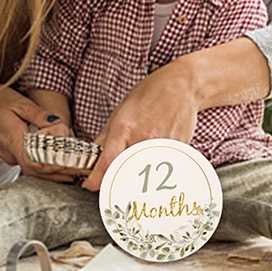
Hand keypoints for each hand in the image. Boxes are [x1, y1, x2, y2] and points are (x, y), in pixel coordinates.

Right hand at [0, 87, 74, 181]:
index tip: (76, 168)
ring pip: (37, 170)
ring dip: (56, 171)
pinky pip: (31, 164)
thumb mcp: (16, 101)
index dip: (58, 169)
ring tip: (77, 170)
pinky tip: (59, 164)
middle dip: (63, 172)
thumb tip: (58, 123)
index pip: (39, 165)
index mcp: (15, 142)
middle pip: (41, 171)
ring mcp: (11, 157)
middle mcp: (13, 155)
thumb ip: (37, 114)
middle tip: (84, 171)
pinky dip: (46, 166)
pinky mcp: (11, 154)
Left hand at [81, 69, 197, 190]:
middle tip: (113, 179)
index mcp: (124, 128)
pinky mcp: (177, 150)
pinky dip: (156, 171)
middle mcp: (142, 138)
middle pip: (125, 175)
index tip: (91, 184)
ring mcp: (161, 146)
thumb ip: (106, 137)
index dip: (96, 180)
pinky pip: (162, 169)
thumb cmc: (149, 95)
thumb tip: (93, 160)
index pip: (107, 163)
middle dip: (115, 181)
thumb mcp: (120, 110)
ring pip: (145, 176)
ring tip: (135, 170)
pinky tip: (155, 162)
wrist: (180, 86)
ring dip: (137, 179)